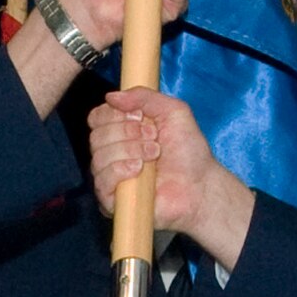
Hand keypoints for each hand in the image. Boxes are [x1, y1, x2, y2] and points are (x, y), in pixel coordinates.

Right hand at [87, 88, 255, 269]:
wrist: (200, 184)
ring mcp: (110, 177)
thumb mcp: (172, 111)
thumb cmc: (188, 150)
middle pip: (96, 136)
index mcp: (120, 131)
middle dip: (128, 133)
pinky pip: (102, 180)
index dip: (114, 114)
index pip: (97, 117)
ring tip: (154, 154)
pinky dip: (120, 170)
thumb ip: (144, 96)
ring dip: (130, 150)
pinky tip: (140, 169)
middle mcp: (111, 153)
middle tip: (154, 138)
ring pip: (99, 157)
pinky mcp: (112, 200)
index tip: (140, 116)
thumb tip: (111, 96)